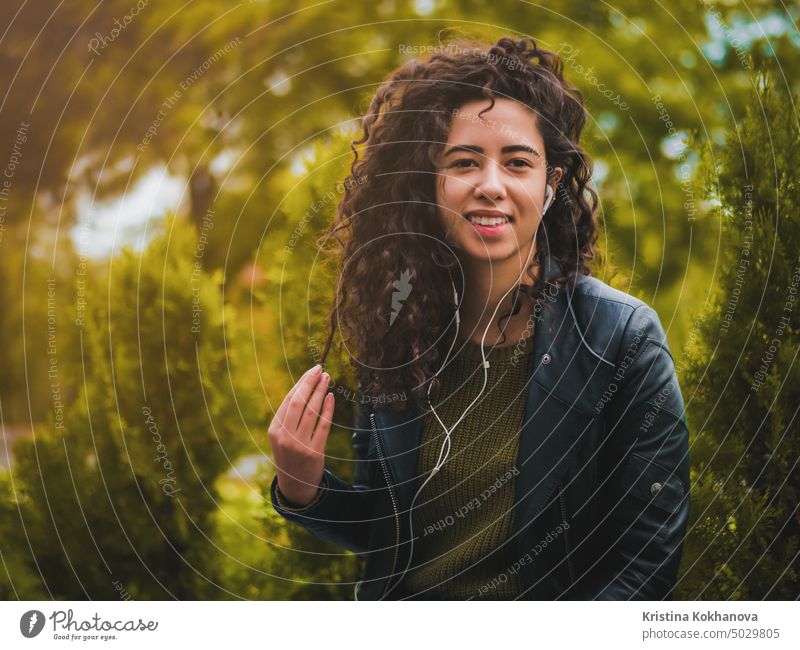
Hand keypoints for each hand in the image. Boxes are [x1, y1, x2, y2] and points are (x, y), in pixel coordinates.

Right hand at [268, 365, 334, 506]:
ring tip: (327, 379)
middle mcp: (285, 437)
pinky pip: (324, 426)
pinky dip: (328, 410)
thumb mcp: (282, 436)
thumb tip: (304, 387)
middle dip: (310, 383)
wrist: (296, 485)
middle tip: (320, 369)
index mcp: (274, 430)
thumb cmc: (290, 454)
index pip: (289, 400)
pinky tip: (331, 398)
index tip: (312, 371)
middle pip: (299, 403)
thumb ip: (289, 416)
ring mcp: (299, 445)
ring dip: (320, 392)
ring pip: (312, 412)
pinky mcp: (315, 452)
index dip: (301, 383)